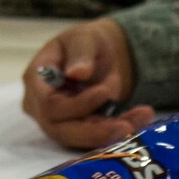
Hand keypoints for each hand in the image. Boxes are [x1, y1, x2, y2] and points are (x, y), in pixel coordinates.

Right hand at [22, 21, 155, 150]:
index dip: (76, 104)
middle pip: (62, 130)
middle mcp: (42, 108)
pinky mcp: (80, 132)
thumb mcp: (83, 39)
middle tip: (126, 126)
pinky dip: (121, 128)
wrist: (99, 55)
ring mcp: (60, 123)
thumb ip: (80, 55)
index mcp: (36, 81)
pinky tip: (141, 118)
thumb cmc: (84, 43)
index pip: (49, 104)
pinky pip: (98, 138)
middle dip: (95, 131)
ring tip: (140, 119)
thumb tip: (77, 73)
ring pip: (82, 139)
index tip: (104, 93)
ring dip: (113, 133)